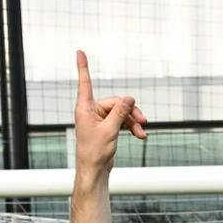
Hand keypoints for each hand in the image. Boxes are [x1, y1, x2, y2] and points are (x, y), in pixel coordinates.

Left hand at [74, 51, 146, 173]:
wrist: (95, 170)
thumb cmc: (95, 152)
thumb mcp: (110, 130)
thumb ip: (120, 112)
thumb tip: (129, 97)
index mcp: (85, 108)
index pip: (85, 83)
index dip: (83, 67)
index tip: (79, 52)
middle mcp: (91, 111)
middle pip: (116, 102)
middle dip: (130, 112)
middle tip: (143, 121)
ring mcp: (99, 119)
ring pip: (121, 112)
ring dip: (133, 121)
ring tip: (142, 132)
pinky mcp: (107, 127)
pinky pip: (122, 121)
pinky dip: (131, 127)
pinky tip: (140, 135)